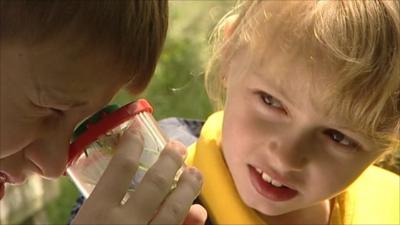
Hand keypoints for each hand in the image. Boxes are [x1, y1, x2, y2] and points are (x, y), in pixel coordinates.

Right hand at [72, 127, 205, 224]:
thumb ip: (102, 207)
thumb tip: (119, 184)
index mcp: (97, 214)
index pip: (121, 167)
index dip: (133, 143)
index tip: (139, 130)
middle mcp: (125, 224)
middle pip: (155, 183)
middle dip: (170, 160)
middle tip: (178, 146)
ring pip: (176, 209)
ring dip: (189, 186)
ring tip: (195, 171)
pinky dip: (193, 223)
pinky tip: (199, 213)